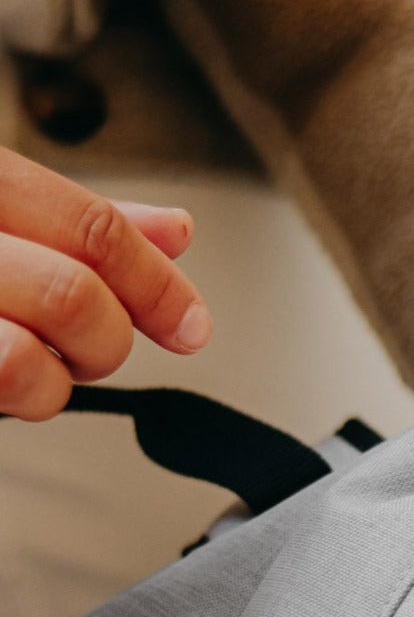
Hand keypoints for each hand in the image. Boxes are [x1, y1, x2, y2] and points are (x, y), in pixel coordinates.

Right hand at [0, 147, 211, 419]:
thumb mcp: (8, 222)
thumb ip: (80, 226)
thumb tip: (177, 228)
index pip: (95, 227)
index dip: (159, 285)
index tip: (192, 326)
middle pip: (79, 292)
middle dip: (106, 339)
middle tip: (84, 349)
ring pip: (45, 342)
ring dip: (63, 373)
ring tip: (35, 361)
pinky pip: (12, 371)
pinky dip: (29, 394)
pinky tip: (5, 382)